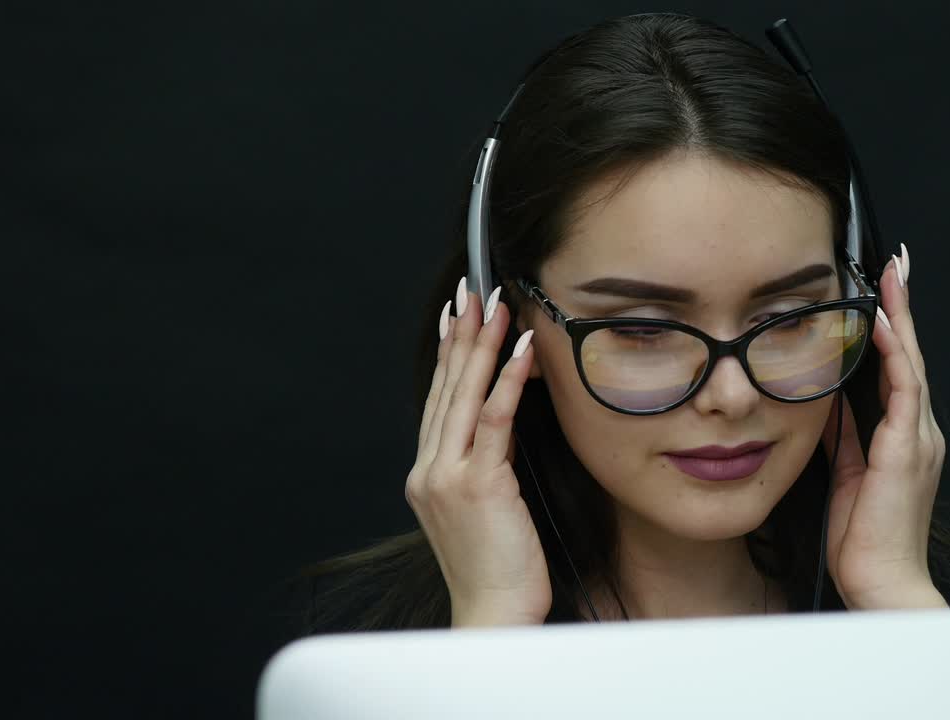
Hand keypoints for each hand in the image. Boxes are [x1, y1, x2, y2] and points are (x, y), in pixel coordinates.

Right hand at [406, 278, 551, 626]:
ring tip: (497, 305)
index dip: (448, 356)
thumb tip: (503, 429)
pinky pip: (494, 420)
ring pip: (464, 396)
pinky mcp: (477, 485)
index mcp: (427, 475)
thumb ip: (486, 467)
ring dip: (482, 344)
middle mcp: (429, 470)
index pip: (439, 402)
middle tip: (472, 290)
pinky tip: (521, 348)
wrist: (492, 618)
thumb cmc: (499, 571)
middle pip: (446, 389)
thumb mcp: (486, 510)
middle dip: (461, 335)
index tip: (457, 316)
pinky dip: (507, 379)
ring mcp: (447, 477)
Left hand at [821, 245, 948, 609]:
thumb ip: (844, 436)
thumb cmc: (865, 538)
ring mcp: (918, 439)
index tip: (884, 289)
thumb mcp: (848, 474)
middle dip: (903, 307)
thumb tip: (826, 400)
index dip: (894, 326)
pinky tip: (885, 326)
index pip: (899, 368)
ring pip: (910, 363)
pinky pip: (904, 391)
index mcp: (904, 437)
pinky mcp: (908, 450)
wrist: (882, 582)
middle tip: (896, 262)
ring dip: (901, 318)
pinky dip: (896, 355)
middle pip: (910, 355)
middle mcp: (918, 432)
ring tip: (892, 276)